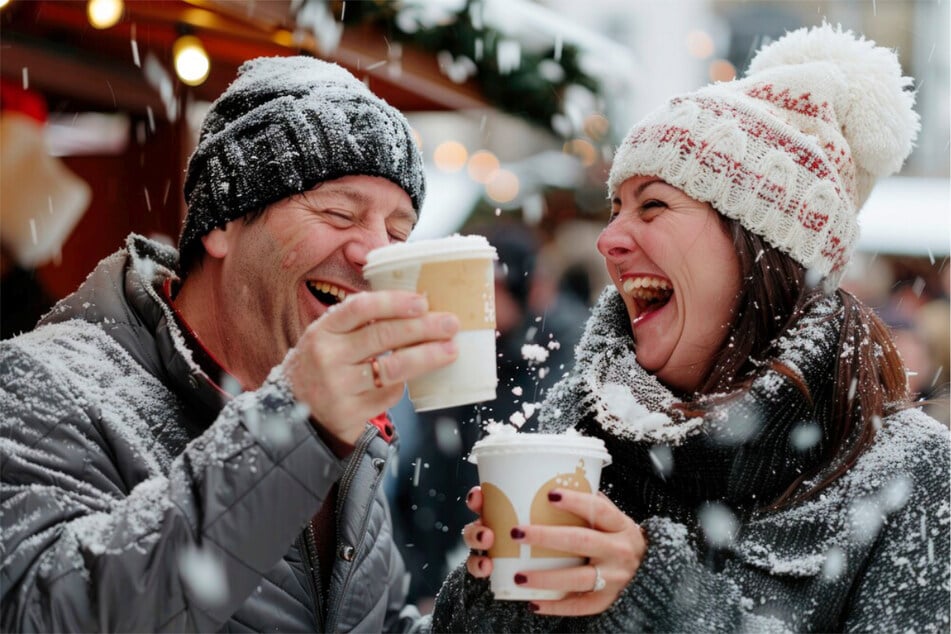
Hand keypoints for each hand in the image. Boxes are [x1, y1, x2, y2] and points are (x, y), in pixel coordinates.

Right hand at [285, 290, 458, 445]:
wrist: (294, 412)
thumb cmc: (321, 366)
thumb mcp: (328, 338)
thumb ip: (360, 323)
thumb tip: (416, 307)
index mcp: (323, 330)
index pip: (360, 308)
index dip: (394, 302)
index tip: (422, 302)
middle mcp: (328, 357)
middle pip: (383, 336)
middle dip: (423, 328)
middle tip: (450, 324)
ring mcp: (338, 387)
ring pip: (393, 368)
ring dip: (427, 357)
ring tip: (450, 350)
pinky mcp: (350, 413)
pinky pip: (389, 394)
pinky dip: (404, 385)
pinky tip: (412, 378)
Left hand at [461, 485, 647, 616]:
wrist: (655, 573)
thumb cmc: (623, 540)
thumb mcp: (617, 520)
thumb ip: (594, 506)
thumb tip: (558, 484)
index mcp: (620, 526)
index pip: (598, 510)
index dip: (575, 501)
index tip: (550, 494)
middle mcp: (619, 551)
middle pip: (580, 542)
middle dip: (546, 537)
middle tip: (517, 533)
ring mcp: (615, 578)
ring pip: (577, 578)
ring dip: (545, 577)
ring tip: (518, 576)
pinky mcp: (608, 600)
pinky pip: (580, 606)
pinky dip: (556, 605)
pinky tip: (534, 602)